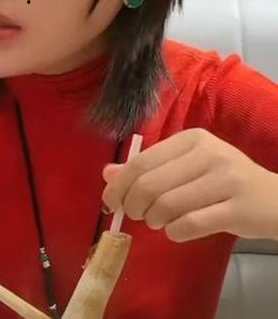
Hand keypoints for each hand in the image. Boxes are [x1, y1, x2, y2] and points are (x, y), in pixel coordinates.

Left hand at [102, 128, 277, 242]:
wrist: (275, 198)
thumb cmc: (223, 179)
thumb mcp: (186, 166)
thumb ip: (149, 167)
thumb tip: (109, 174)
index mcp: (192, 139)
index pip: (142, 161)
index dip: (120, 184)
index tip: (110, 201)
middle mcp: (208, 154)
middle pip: (151, 185)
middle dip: (134, 206)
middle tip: (136, 215)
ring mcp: (225, 181)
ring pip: (168, 206)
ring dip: (155, 220)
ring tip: (159, 221)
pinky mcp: (237, 210)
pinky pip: (190, 225)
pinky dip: (174, 232)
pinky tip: (176, 231)